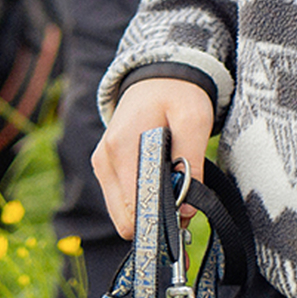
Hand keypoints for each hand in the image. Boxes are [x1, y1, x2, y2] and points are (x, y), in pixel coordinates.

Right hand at [91, 76, 214, 239]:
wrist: (157, 75)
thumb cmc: (177, 94)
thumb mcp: (194, 119)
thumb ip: (191, 162)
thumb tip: (185, 211)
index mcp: (122, 146)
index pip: (133, 207)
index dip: (160, 221)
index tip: (183, 222)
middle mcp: (104, 159)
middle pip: (124, 218)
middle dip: (154, 221)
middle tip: (183, 207)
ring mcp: (102, 164)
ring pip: (121, 214)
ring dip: (148, 211)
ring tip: (174, 191)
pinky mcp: (105, 167)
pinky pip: (121, 201)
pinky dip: (140, 201)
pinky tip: (160, 184)